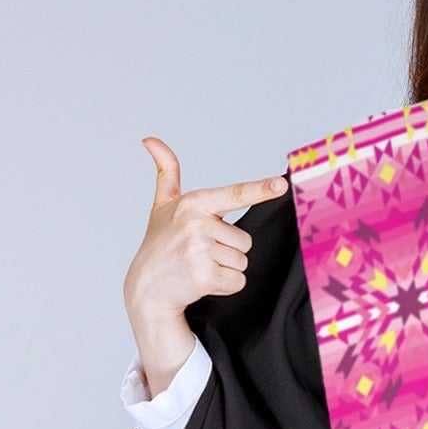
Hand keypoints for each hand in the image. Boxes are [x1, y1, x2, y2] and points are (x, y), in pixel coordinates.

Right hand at [123, 136, 288, 331]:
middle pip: (245, 240)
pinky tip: (201, 282)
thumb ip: (166, 173)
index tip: (281, 184)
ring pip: (242, 261)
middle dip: (229, 251)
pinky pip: (237, 281)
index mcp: (193, 204)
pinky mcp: (204, 275)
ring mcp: (200, 250)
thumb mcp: (162, 206)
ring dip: (225, 269)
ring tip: (198, 267)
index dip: (261, 189)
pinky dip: (224, 286)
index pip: (234, 195)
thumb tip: (150, 139)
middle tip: (200, 254)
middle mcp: (196, 224)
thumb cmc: (160, 245)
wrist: (145, 289)